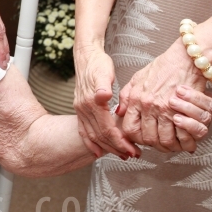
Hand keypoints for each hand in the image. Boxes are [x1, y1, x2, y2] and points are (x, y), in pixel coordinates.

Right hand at [73, 43, 138, 157]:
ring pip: (92, 136)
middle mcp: (83, 108)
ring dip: (106, 148)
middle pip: (100, 135)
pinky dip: (90, 143)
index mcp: (91, 102)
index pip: (106, 129)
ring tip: (120, 155)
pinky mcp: (79, 109)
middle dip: (116, 148)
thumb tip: (103, 96)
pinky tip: (98, 151)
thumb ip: (103, 86)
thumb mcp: (104, 72)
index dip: (120, 141)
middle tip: (132, 155)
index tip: (132, 150)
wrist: (85, 56)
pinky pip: (83, 131)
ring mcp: (79, 110)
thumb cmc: (98, 64)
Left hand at [117, 40, 205, 152]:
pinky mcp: (184, 109)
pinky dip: (185, 141)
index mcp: (136, 99)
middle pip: (147, 138)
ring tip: (173, 143)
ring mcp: (166, 109)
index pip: (129, 129)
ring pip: (164, 140)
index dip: (135, 138)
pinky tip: (185, 140)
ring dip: (170, 145)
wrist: (185, 58)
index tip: (142, 138)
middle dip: (154, 145)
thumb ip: (126, 96)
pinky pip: (182, 136)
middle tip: (160, 143)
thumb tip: (119, 112)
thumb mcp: (137, 78)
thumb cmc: (163, 67)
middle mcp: (149, 106)